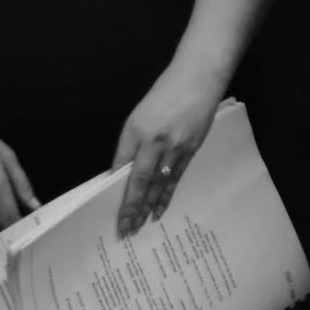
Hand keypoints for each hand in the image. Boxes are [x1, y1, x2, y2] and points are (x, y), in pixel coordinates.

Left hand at [112, 78, 223, 236]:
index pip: (122, 169)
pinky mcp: (191, 149)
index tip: (111, 212)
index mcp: (137, 132)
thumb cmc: (164, 96)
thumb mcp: (138, 118)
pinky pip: (176, 178)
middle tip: (125, 230)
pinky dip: (166, 196)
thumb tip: (121, 174)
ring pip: (159, 184)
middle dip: (132, 208)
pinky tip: (159, 209)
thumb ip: (130, 146)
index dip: (116, 193)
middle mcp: (155, 142)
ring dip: (148, 207)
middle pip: (140, 182)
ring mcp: (176, 147)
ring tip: (140, 225)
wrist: (198, 79)